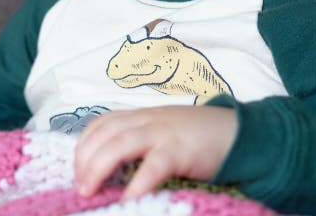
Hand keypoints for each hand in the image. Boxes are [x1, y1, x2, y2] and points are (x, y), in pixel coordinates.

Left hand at [74, 105, 236, 200]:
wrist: (237, 132)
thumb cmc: (198, 138)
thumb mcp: (163, 132)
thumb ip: (139, 143)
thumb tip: (110, 171)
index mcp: (141, 116)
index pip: (101, 123)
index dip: (83, 145)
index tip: (78, 169)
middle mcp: (148, 119)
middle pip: (104, 133)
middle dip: (85, 159)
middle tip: (80, 187)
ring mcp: (163, 132)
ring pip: (120, 143)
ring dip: (98, 167)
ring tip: (90, 191)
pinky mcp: (181, 150)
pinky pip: (154, 165)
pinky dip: (137, 182)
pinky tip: (128, 199)